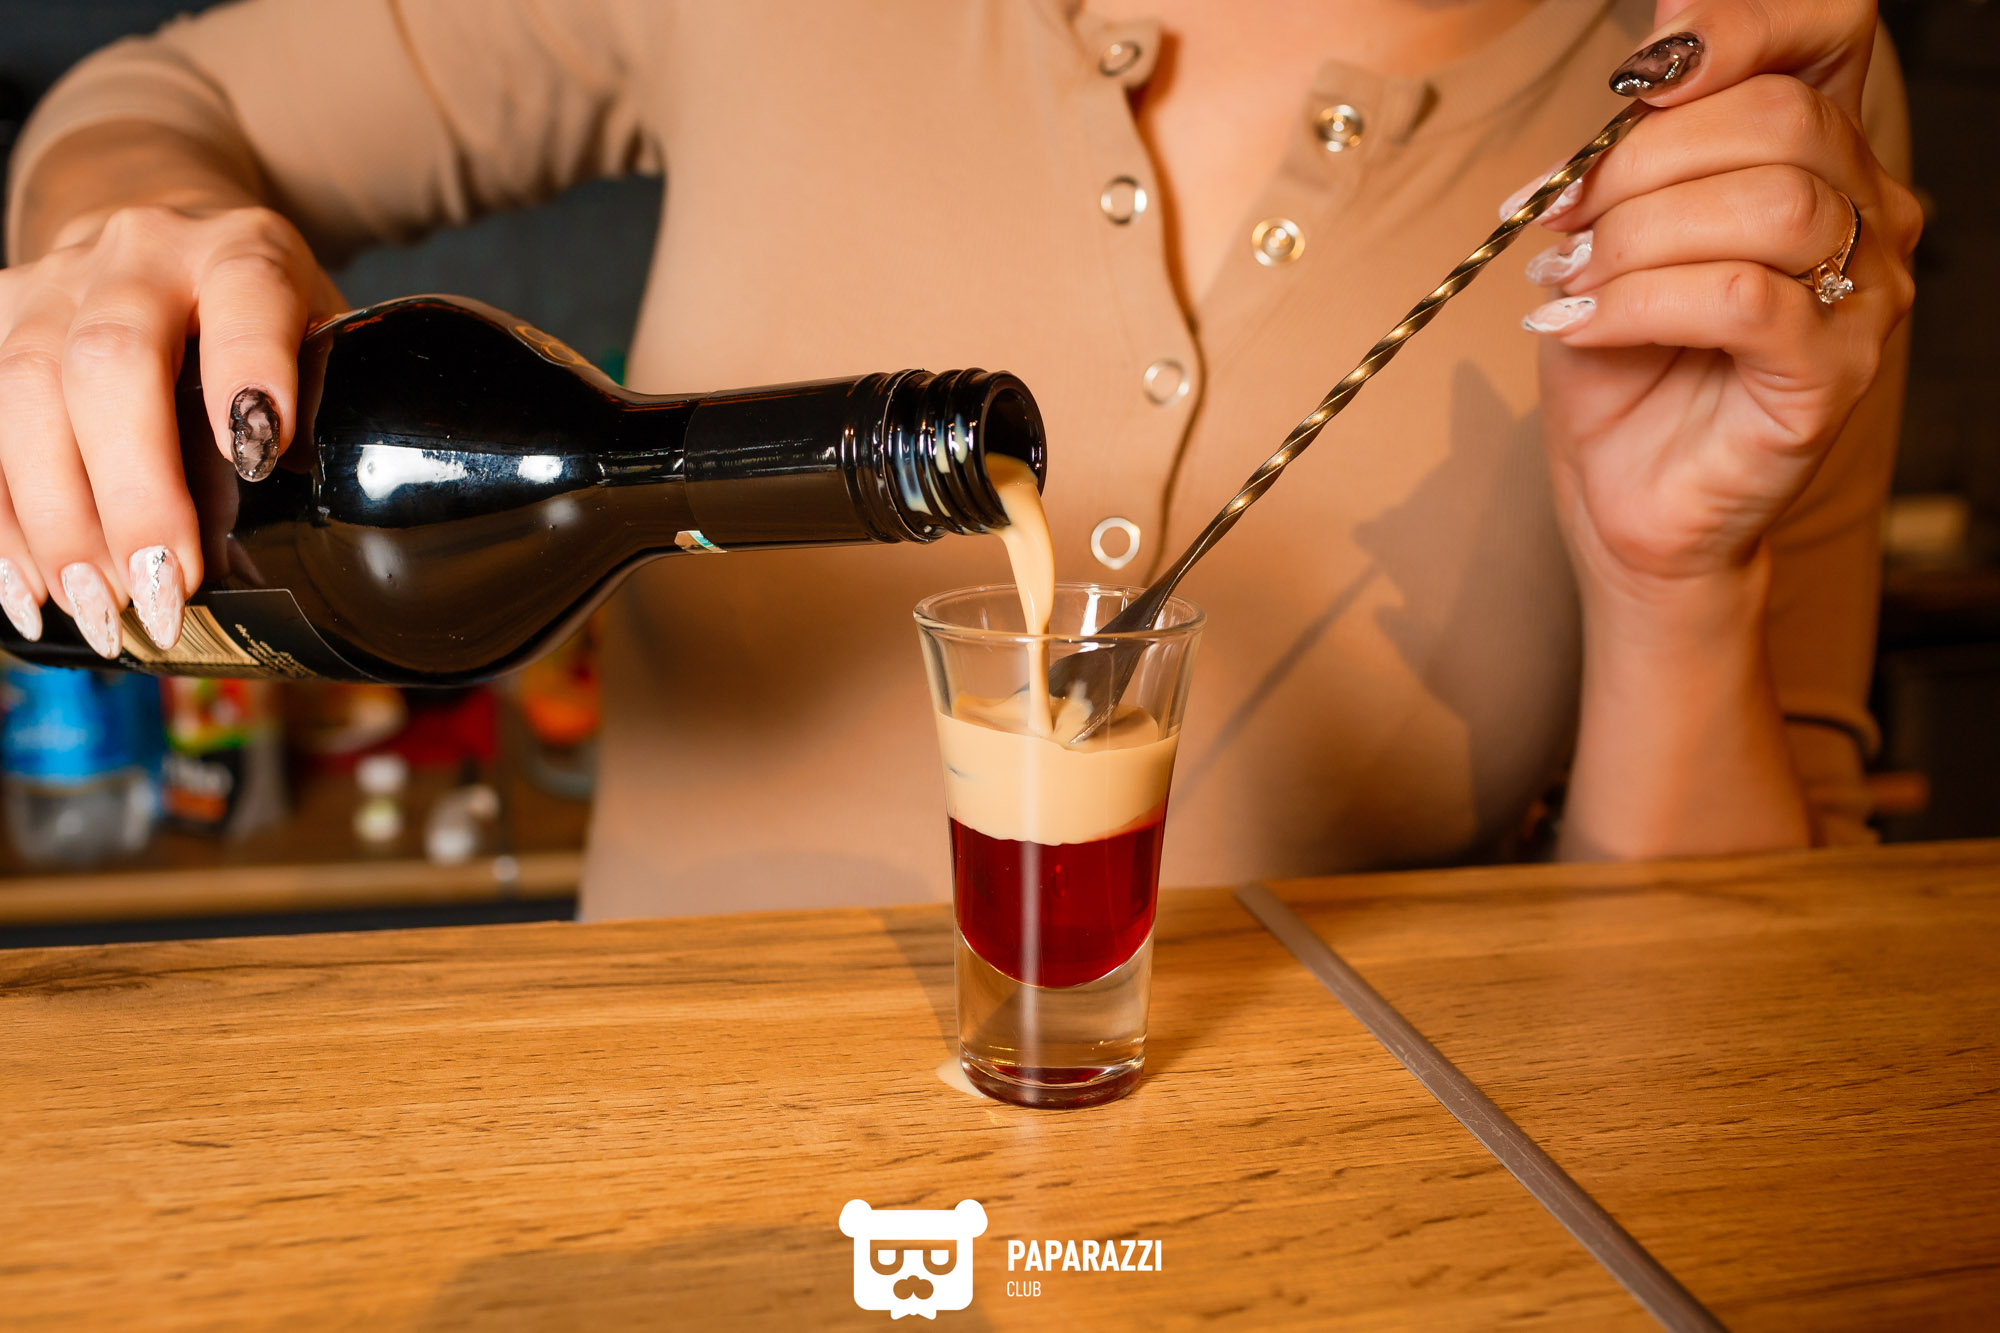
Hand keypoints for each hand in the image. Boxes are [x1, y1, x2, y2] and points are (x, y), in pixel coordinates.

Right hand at [0, 203, 339, 655]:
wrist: (160, 223)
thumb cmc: (257, 313)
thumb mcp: (317, 332)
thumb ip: (329, 399)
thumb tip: (352, 525)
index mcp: (242, 252)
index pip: (247, 296)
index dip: (249, 370)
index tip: (258, 455)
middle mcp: (137, 255)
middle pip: (111, 359)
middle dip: (135, 488)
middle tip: (165, 587)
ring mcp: (48, 285)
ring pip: (23, 390)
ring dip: (58, 520)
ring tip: (103, 609)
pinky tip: (29, 592)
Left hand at [1513, 0, 1919, 606]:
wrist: (1623, 495)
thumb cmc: (1622, 363)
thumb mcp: (1609, 232)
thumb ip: (1637, 145)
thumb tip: (1639, 61)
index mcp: (1820, 157)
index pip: (1829, 34)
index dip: (1737, 28)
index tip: (1632, 82)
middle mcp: (1867, 215)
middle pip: (1778, 118)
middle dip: (1639, 161)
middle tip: (1561, 221)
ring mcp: (1864, 298)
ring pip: (1768, 204)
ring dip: (1637, 235)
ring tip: (1570, 278)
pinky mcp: (1833, 376)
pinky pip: (1742, 299)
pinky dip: (1642, 301)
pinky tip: (1581, 322)